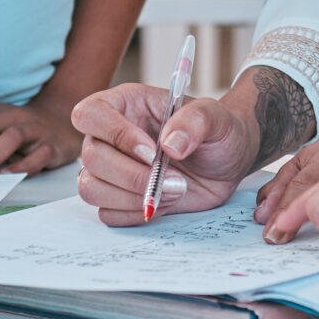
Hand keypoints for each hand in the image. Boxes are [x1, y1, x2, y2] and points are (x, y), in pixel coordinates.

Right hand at [73, 83, 259, 224]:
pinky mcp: (118, 198)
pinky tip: (164, 202)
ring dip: (134, 197)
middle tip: (175, 179)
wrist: (227, 163)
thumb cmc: (217, 132)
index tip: (152, 152)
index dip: (115, 134)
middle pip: (91, 158)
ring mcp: (111, 169)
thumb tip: (170, 144)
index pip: (91, 114)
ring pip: (91, 188)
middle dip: (133, 175)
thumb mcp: (216, 117)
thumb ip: (195, 121)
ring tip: (174, 190)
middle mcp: (110, 136)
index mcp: (125, 105)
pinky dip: (137, 213)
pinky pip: (108, 213)